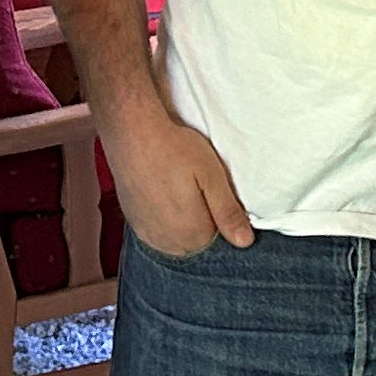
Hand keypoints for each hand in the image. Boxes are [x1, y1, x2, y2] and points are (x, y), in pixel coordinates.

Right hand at [100, 102, 252, 255]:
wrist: (131, 133)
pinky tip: (164, 195)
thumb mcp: (212, 176)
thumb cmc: (173, 149)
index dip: (220, 215)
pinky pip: (158, 232)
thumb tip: (244, 242)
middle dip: (202, 221)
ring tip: (178, 189)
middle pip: (198, 242)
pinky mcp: (134, 224)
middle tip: (195, 187)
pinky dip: (164, 219)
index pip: (219, 240)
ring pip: (177, 239)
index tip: (213, 192)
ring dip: (182, 221)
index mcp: (192, 233)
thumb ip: (228, 212)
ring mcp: (148, 234)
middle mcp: (168, 241)